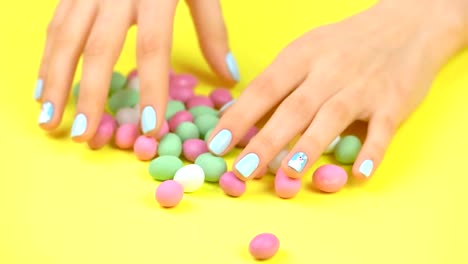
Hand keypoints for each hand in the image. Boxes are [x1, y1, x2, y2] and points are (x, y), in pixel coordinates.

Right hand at [35, 0, 238, 139]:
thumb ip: (213, 31)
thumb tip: (229, 77)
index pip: (151, 47)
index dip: (151, 89)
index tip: (150, 128)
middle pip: (98, 48)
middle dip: (90, 95)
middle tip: (85, 135)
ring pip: (66, 38)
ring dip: (55, 82)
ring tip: (50, 121)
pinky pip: (54, 26)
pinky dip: (46, 59)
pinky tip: (42, 89)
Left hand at [207, 0, 467, 180]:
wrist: (406, 25)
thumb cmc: (345, 44)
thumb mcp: (307, 51)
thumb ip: (278, 83)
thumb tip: (237, 116)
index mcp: (302, 55)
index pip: (265, 88)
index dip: (239, 117)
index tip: (216, 144)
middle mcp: (330, 70)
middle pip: (294, 108)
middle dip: (266, 141)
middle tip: (243, 171)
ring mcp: (363, 86)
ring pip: (333, 117)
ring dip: (310, 146)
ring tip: (289, 173)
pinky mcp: (394, 102)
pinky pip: (382, 129)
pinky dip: (372, 151)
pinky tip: (359, 174)